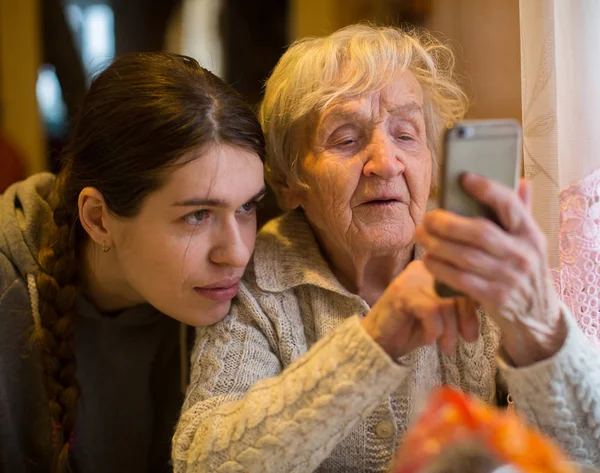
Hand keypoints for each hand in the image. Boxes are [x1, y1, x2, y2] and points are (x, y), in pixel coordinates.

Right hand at [361, 260, 479, 359]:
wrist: (378, 341)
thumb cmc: (411, 328)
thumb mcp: (441, 314)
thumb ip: (459, 303)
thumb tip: (490, 303)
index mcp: (435, 268)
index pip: (465, 279)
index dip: (474, 305)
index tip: (472, 331)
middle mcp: (423, 268)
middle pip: (458, 288)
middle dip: (466, 318)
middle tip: (467, 340)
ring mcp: (410, 279)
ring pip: (446, 301)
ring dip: (450, 329)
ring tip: (447, 347)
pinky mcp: (401, 293)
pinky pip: (431, 310)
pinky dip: (434, 330)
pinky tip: (428, 340)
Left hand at [415, 173, 565, 365]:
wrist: (537, 315)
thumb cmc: (524, 269)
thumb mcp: (530, 242)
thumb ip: (522, 213)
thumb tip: (520, 180)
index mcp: (531, 233)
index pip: (511, 205)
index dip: (487, 189)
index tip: (464, 178)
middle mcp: (523, 254)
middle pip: (480, 232)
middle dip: (448, 223)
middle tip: (427, 217)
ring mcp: (509, 277)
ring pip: (466, 256)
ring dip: (437, 244)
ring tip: (420, 235)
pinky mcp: (495, 298)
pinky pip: (461, 280)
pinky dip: (440, 269)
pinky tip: (427, 260)